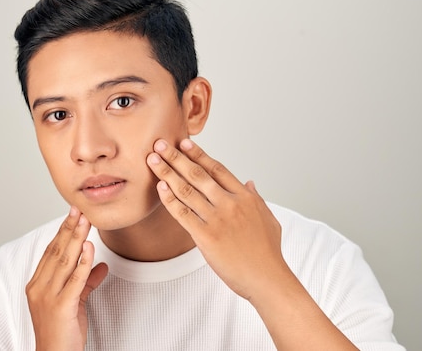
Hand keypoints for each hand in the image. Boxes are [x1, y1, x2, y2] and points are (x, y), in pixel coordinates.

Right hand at [26, 207, 108, 350]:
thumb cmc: (62, 333)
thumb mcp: (75, 303)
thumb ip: (86, 283)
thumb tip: (101, 267)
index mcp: (37, 285)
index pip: (51, 252)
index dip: (62, 232)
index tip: (73, 215)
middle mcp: (40, 288)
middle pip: (56, 251)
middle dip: (69, 228)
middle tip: (78, 209)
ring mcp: (49, 297)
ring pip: (64, 261)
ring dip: (76, 238)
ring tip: (85, 221)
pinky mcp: (62, 307)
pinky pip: (74, 280)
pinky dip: (83, 262)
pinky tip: (89, 248)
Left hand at [146, 138, 289, 300]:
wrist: (267, 279)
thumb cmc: (268, 252)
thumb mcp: (268, 218)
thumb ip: (256, 198)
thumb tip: (249, 183)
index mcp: (245, 197)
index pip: (217, 169)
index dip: (198, 154)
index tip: (183, 143)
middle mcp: (230, 204)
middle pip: (197, 174)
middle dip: (176, 157)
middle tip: (160, 144)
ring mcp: (217, 219)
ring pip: (186, 190)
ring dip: (167, 173)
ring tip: (153, 161)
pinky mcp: (206, 237)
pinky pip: (182, 214)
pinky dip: (169, 199)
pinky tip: (160, 188)